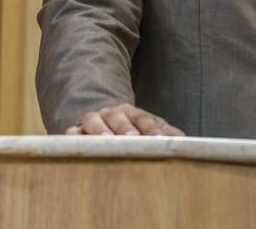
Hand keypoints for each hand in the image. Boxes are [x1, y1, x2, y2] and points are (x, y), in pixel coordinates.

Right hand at [64, 103, 184, 135]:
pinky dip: (72, 136)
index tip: (160, 140)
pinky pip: (71, 132)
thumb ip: (163, 132)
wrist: (101, 121)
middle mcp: (112, 113)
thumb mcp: (147, 127)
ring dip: (100, 131)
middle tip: (133, 138)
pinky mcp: (75, 131)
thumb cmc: (130, 129)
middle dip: (126, 128)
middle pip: (119, 118)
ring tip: (107, 142)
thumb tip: (183, 139)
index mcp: (132, 112)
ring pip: (94, 122)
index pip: (144, 119)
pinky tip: (75, 141)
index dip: (152, 129)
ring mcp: (92, 120)